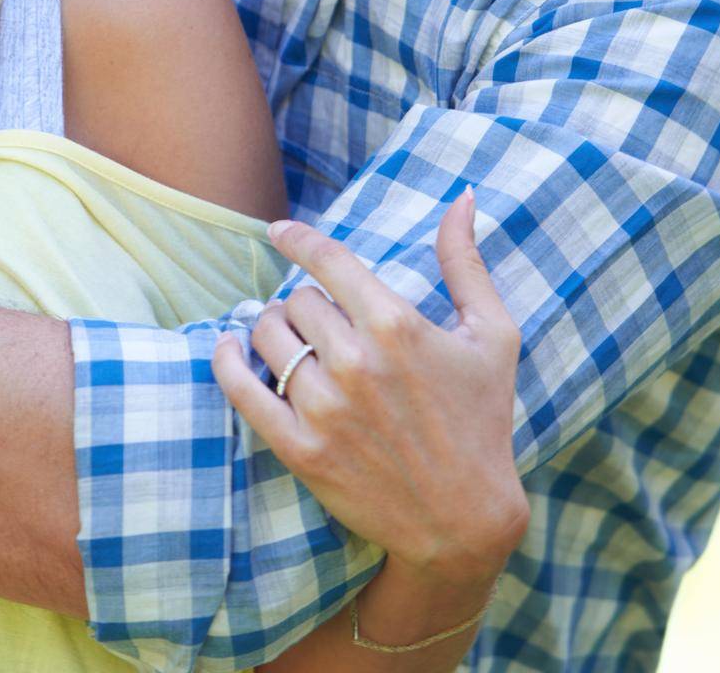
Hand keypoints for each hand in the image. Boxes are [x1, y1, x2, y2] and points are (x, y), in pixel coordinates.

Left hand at [211, 190, 528, 585]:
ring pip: (266, 334)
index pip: (326, 259)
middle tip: (321, 323)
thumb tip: (462, 197)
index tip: (278, 231)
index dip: (297, 238)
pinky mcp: (300, 448)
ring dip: (273, 329)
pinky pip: (240, 387)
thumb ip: (466, 262)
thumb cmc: (483, 422)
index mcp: (397, 326)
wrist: (466, 523)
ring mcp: (324, 408)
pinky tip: (230, 347)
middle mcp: (356, 363)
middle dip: (305, 303)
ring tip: (292, 342)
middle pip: (296, 298)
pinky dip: (226, 359)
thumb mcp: (493, 336)